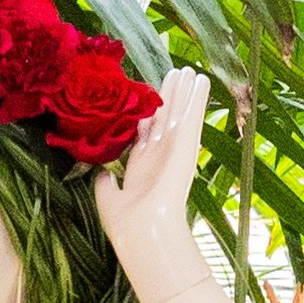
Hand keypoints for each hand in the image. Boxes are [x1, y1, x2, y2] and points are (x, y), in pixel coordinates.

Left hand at [90, 66, 212, 302]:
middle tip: (175, 73)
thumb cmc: (124, 223)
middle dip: (169, 97)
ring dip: (184, 92)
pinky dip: (196, 97)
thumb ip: (105, 183)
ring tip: (189, 70)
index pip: (145, 135)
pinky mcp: (185, 146)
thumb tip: (102, 173)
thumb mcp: (107, 198)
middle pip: (165, 119)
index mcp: (141, 168)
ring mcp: (174, 150)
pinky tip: (202, 80)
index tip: (148, 98)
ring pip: (179, 113)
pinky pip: (192, 116)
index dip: (147, 115)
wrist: (142, 232)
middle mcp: (159, 156)